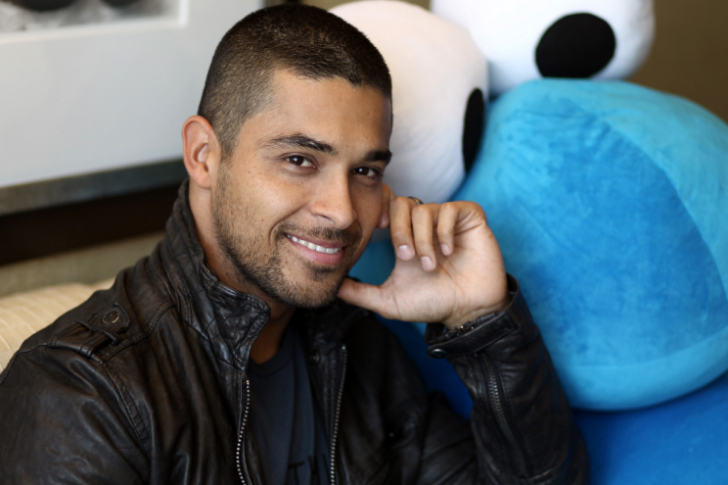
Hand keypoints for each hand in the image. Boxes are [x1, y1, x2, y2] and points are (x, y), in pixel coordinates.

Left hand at [338, 190, 508, 329]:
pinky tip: (448, 252)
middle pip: (403, 203)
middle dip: (400, 230)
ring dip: (423, 239)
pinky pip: (451, 209)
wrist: (469, 312)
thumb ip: (359, 293)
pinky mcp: (470, 218)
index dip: (381, 212)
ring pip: (424, 210)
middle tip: (406, 257)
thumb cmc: (432, 305)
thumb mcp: (388, 301)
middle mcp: (426, 224)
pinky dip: (444, 231)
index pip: (389, 207)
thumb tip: (331, 287)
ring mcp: (448, 220)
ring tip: (430, 265)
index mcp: (406, 236)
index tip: (378, 231)